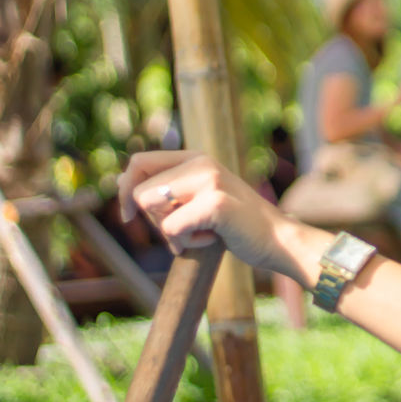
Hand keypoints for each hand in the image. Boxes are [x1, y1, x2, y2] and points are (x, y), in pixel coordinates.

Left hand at [118, 151, 314, 282]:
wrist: (279, 241)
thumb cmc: (237, 225)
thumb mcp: (201, 198)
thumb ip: (168, 187)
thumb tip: (121, 183)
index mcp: (196, 158)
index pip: (138, 163)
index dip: (125, 191)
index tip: (131, 217)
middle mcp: (201, 163)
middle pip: (139, 191)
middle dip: (152, 220)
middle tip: (185, 230)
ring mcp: (210, 180)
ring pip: (151, 207)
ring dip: (169, 232)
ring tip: (202, 233)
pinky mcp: (215, 203)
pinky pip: (170, 228)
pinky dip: (184, 243)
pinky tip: (211, 239)